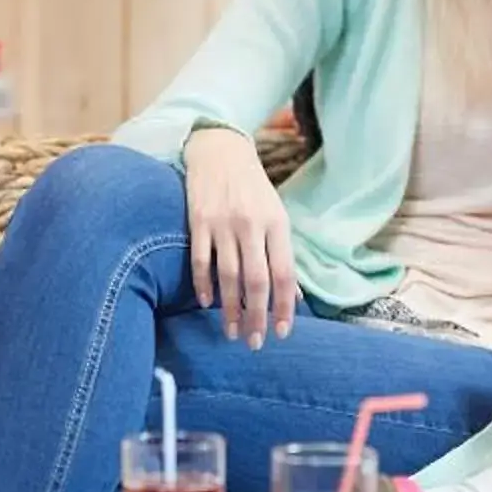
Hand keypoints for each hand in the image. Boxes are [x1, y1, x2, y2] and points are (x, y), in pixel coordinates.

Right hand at [183, 124, 297, 347]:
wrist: (221, 149)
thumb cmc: (253, 189)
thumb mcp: (276, 215)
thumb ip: (282, 254)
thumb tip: (293, 297)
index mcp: (277, 224)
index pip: (284, 274)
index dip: (284, 307)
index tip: (281, 332)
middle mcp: (252, 225)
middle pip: (256, 281)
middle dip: (257, 316)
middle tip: (254, 342)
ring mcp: (223, 223)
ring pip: (228, 275)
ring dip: (230, 308)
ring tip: (232, 331)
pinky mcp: (198, 220)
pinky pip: (201, 260)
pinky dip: (203, 284)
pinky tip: (206, 303)